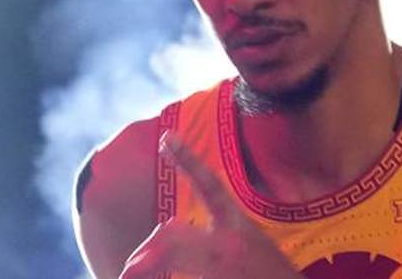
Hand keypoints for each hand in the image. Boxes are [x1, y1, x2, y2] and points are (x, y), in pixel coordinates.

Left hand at [118, 132, 302, 278]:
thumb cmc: (271, 274)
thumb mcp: (251, 245)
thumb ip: (217, 234)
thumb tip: (170, 230)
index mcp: (239, 225)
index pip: (210, 185)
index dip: (187, 159)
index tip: (165, 137)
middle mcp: (228, 242)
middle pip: (171, 233)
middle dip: (148, 252)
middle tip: (130, 268)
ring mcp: (220, 265)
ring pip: (171, 258)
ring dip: (148, 268)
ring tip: (130, 274)